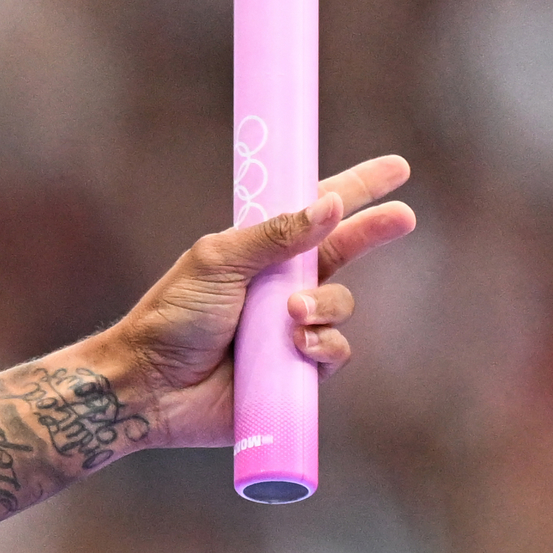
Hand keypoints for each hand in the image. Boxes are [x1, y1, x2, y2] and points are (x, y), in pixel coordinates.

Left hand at [96, 153, 416, 448]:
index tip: (396, 168)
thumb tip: (330, 204)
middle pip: (344, 251)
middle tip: (403, 216)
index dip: (355, 190)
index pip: (315, 213)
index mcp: (260, 253)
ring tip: (291, 314)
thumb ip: (273, 235)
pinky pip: (334, 352)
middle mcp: (281, 287)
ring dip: (324, 305)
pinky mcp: (297, 371)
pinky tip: (296, 346)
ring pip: (341, 305)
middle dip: (373, 231)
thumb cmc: (171, 318)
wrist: (149, 385)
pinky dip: (321, 346)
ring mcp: (291, 328)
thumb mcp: (217, 262)